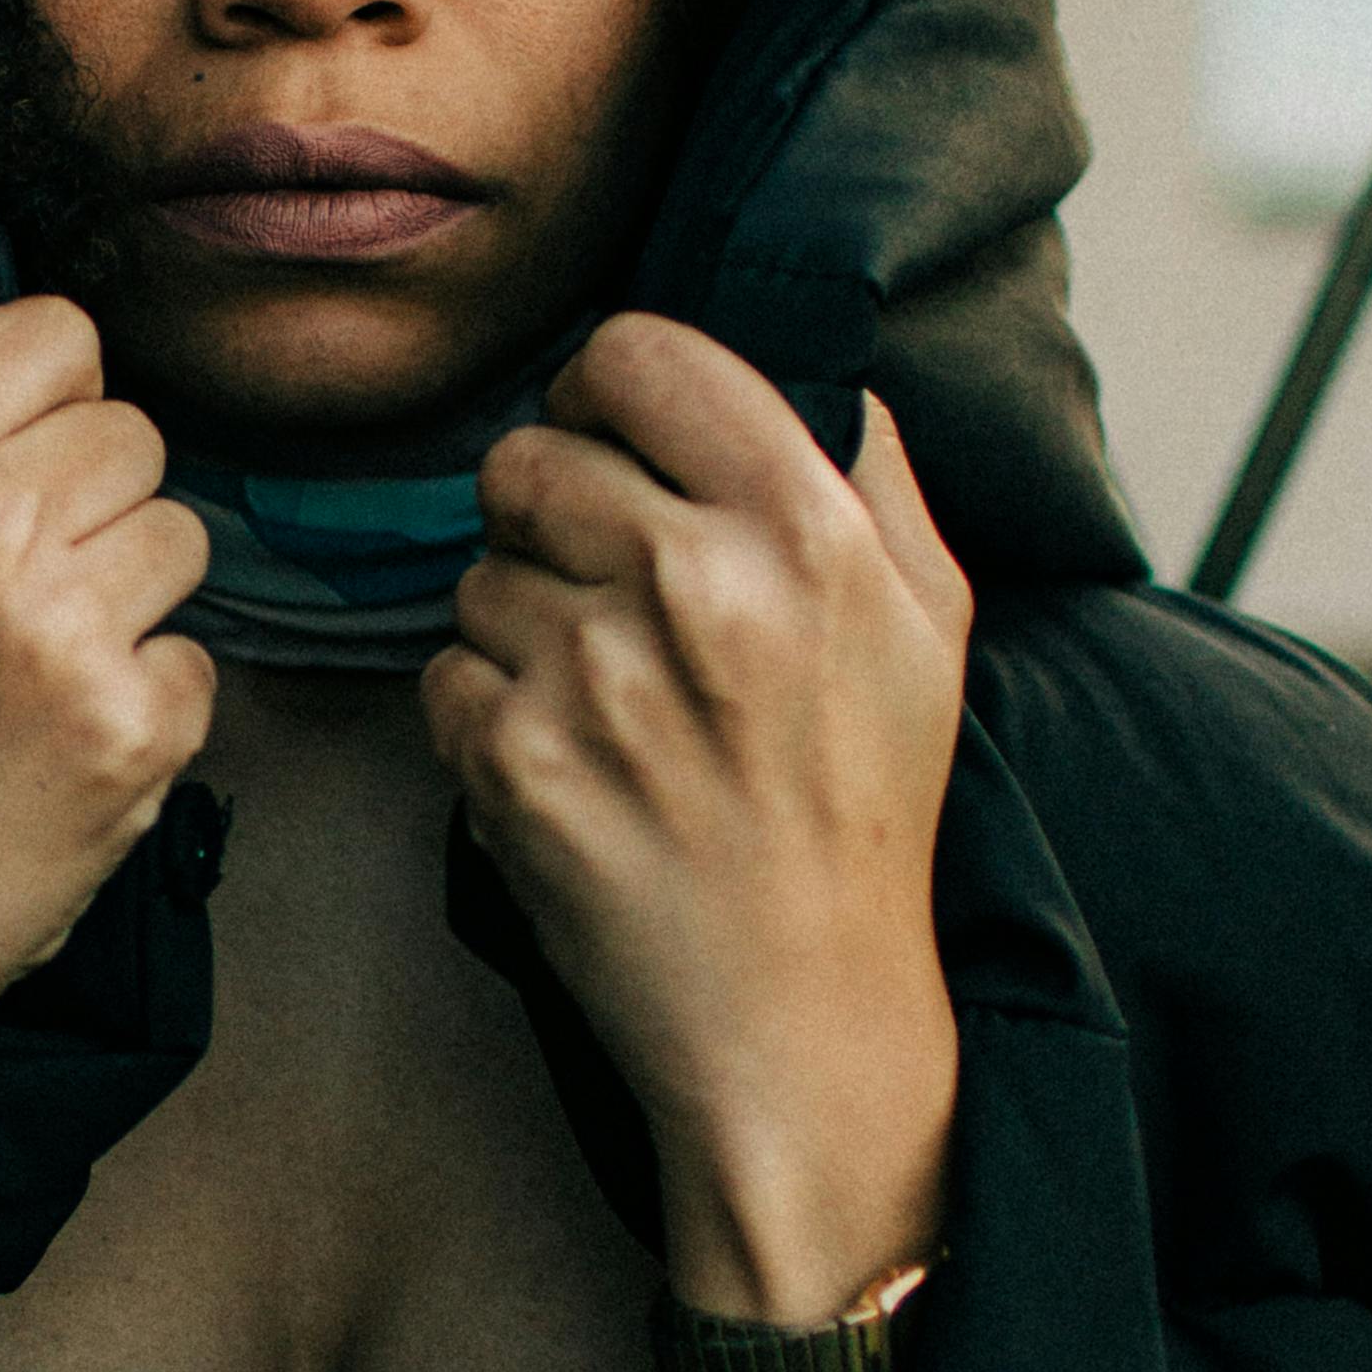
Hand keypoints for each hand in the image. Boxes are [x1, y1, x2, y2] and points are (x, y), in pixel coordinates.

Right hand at [0, 298, 213, 1085]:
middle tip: (17, 598)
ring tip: (38, 672)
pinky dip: (147, 705)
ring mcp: (62, 632)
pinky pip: (197, 657)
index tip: (13, 470)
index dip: (47, 403)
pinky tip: (62, 749)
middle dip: (92, 506)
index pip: (56, 335)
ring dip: (130, 601)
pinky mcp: (133, 728)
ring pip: (183, 535)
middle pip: (133, 433)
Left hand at [420, 315, 967, 1318]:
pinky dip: (485, 717)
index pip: (635, 353)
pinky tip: (569, 769)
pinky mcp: (512, 759)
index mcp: (806, 524)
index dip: (606, 395)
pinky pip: (443, 673)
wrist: (800, 1018)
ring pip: (477, 572)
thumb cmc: (865, 813)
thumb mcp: (928, 622)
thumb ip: (873, 472)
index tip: (617, 447)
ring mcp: (595, 673)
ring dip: (520, 627)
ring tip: (608, 707)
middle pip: (529, 458)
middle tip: (611, 601)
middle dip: (551, 519)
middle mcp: (697, 581)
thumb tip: (818, 371)